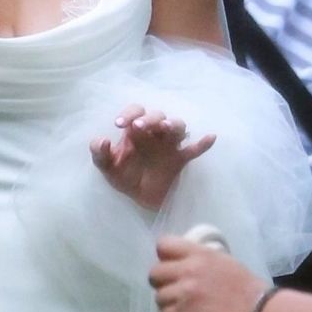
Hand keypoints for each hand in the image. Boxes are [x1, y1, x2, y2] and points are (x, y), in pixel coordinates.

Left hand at [90, 107, 214, 210]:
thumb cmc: (125, 177)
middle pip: (157, 116)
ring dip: (173, 124)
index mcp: (136, 131)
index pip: (135, 112)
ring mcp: (169, 145)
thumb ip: (100, 154)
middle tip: (139, 127)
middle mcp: (154, 133)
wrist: (141, 199)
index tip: (119, 124)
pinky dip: (203, 144)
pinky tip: (211, 137)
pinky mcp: (181, 159)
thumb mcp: (107, 168)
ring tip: (166, 128)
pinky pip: (194, 149)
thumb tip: (104, 141)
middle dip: (148, 119)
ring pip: (178, 126)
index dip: (128, 114)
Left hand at [148, 236, 263, 311]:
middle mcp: (187, 270)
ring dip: (168, 301)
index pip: (163, 245)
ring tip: (183, 305)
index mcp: (198, 254)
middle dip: (161, 281)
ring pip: (158, 296)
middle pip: (154, 273)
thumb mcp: (222, 260)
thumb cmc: (245, 286)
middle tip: (173, 288)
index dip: (164, 256)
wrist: (256, 311)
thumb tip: (181, 262)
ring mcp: (183, 293)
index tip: (170, 264)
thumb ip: (199, 258)